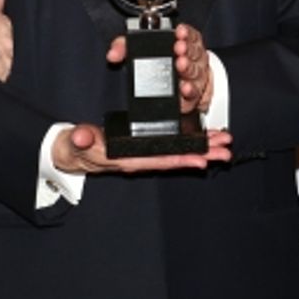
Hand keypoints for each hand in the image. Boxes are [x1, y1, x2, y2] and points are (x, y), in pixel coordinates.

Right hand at [50, 123, 231, 174]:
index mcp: (128, 159)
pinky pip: (171, 145)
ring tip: (224, 143)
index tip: (203, 160)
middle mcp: (141, 158)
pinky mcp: (144, 147)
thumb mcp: (76, 143)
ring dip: (202, 147)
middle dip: (203, 154)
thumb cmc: (76, 148)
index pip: (159, 161)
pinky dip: (189, 142)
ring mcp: (144, 153)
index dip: (182, 160)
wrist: (72, 151)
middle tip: (226, 151)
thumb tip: (83, 137)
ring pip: (178, 151)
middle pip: (177, 157)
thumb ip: (80, 139)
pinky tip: (204, 138)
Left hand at [107, 23, 212, 113]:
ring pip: (195, 71)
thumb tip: (112, 54)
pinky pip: (194, 93)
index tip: (179, 32)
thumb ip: (123, 47)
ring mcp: (193, 79)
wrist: (164, 93)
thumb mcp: (137, 51)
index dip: (186, 32)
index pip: (189, 35)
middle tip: (179, 48)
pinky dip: (190, 90)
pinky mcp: (191, 97)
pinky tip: (184, 87)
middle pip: (193, 53)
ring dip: (189, 68)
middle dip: (187, 49)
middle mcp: (190, 60)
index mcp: (181, 44)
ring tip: (181, 64)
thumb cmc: (156, 66)